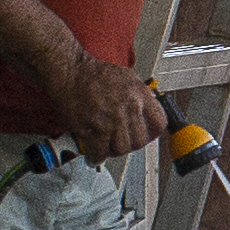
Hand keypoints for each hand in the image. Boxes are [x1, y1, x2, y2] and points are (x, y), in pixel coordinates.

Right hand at [49, 47, 167, 159]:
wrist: (70, 72)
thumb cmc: (92, 73)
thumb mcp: (126, 78)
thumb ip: (138, 96)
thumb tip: (144, 111)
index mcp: (140, 94)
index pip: (159, 123)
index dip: (151, 133)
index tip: (145, 135)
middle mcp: (129, 107)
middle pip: (140, 140)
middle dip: (130, 144)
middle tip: (121, 142)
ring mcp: (112, 120)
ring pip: (122, 149)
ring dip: (113, 151)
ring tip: (107, 147)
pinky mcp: (94, 129)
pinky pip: (100, 152)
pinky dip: (96, 157)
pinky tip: (94, 155)